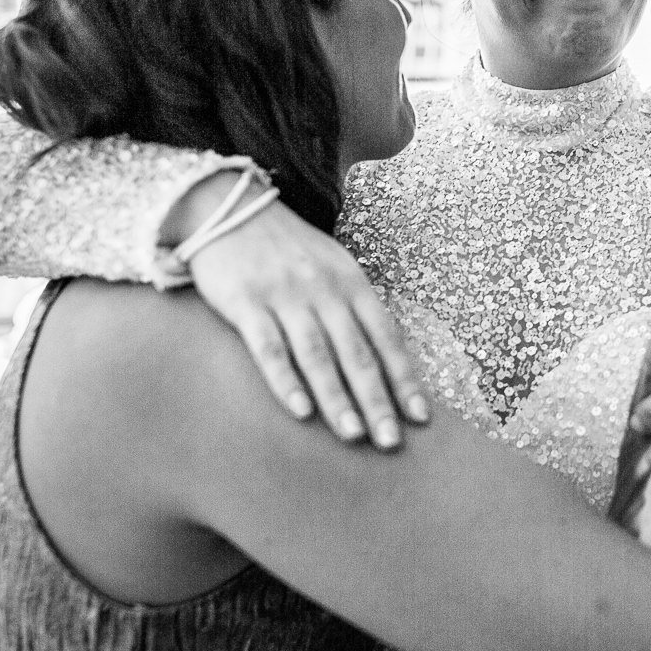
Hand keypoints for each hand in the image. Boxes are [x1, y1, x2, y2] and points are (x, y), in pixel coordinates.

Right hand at [176, 176, 428, 448]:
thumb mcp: (333, 267)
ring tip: (354, 435)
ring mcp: (285, 295)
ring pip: (318, 355)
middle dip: (377, 401)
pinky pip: (269, 347)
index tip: (421, 418)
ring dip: (338, 398)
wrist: (229, 207)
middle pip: (357, 353)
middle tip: (391, 443)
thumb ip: (356, 309)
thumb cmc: (288, 249)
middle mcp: (324, 290)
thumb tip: (386, 361)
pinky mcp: (246, 302)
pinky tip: (301, 411)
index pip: (387, 337)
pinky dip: (286, 381)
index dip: (404, 379)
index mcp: (351, 283)